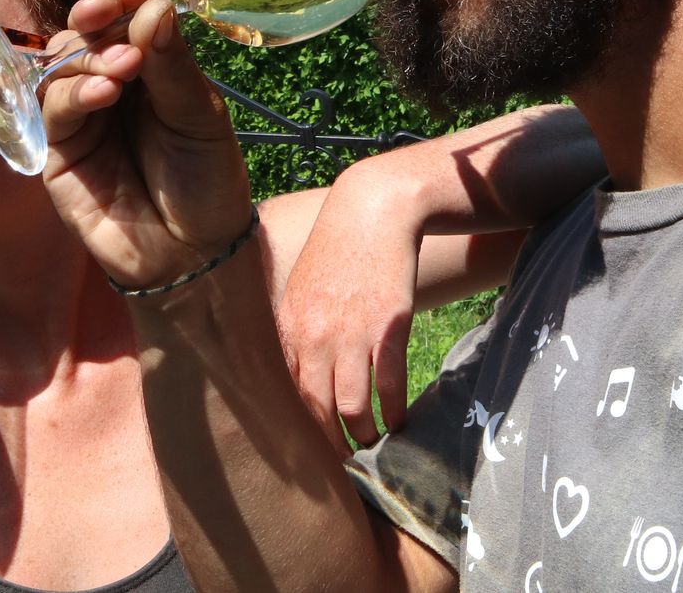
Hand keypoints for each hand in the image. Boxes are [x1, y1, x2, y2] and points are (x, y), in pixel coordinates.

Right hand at [39, 0, 252, 291]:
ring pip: (64, 60)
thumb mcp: (201, 116)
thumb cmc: (207, 181)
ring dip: (91, 53)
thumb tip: (154, 4)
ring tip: (127, 67)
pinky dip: (75, 91)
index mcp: (153, 63)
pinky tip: (106, 92)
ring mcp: (82, 114)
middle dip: (98, 10)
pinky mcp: (58, 149)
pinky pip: (52, 107)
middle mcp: (113, 81)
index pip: (129, 11)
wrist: (194, 255)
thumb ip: (174, 64)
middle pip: (88, 28)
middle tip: (113, 8)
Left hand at [278, 160, 419, 450]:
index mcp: (287, 330)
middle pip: (316, 411)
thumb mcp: (299, 293)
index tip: (305, 459)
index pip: (284, 399)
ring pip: (353, 408)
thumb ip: (291, 337)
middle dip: (329, 447)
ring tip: (371, 446)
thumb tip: (287, 384)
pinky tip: (398, 420)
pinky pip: (390, 386)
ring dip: (364, 435)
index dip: (296, 435)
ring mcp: (351, 334)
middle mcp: (314, 337)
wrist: (371, 213)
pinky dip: (394, 411)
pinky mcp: (388, 328)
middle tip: (341, 468)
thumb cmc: (334, 255)